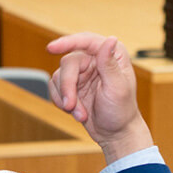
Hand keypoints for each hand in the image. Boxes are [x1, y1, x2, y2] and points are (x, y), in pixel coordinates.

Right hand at [47, 33, 152, 159]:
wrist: (114, 133)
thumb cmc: (122, 110)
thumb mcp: (118, 88)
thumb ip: (110, 64)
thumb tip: (110, 39)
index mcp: (112, 55)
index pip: (87, 41)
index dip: (68, 42)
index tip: (51, 48)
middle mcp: (95, 60)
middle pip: (68, 63)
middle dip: (67, 86)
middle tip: (71, 105)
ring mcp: (82, 72)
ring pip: (59, 76)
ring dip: (66, 98)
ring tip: (80, 113)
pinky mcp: (72, 85)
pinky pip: (55, 88)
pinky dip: (61, 101)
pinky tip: (76, 112)